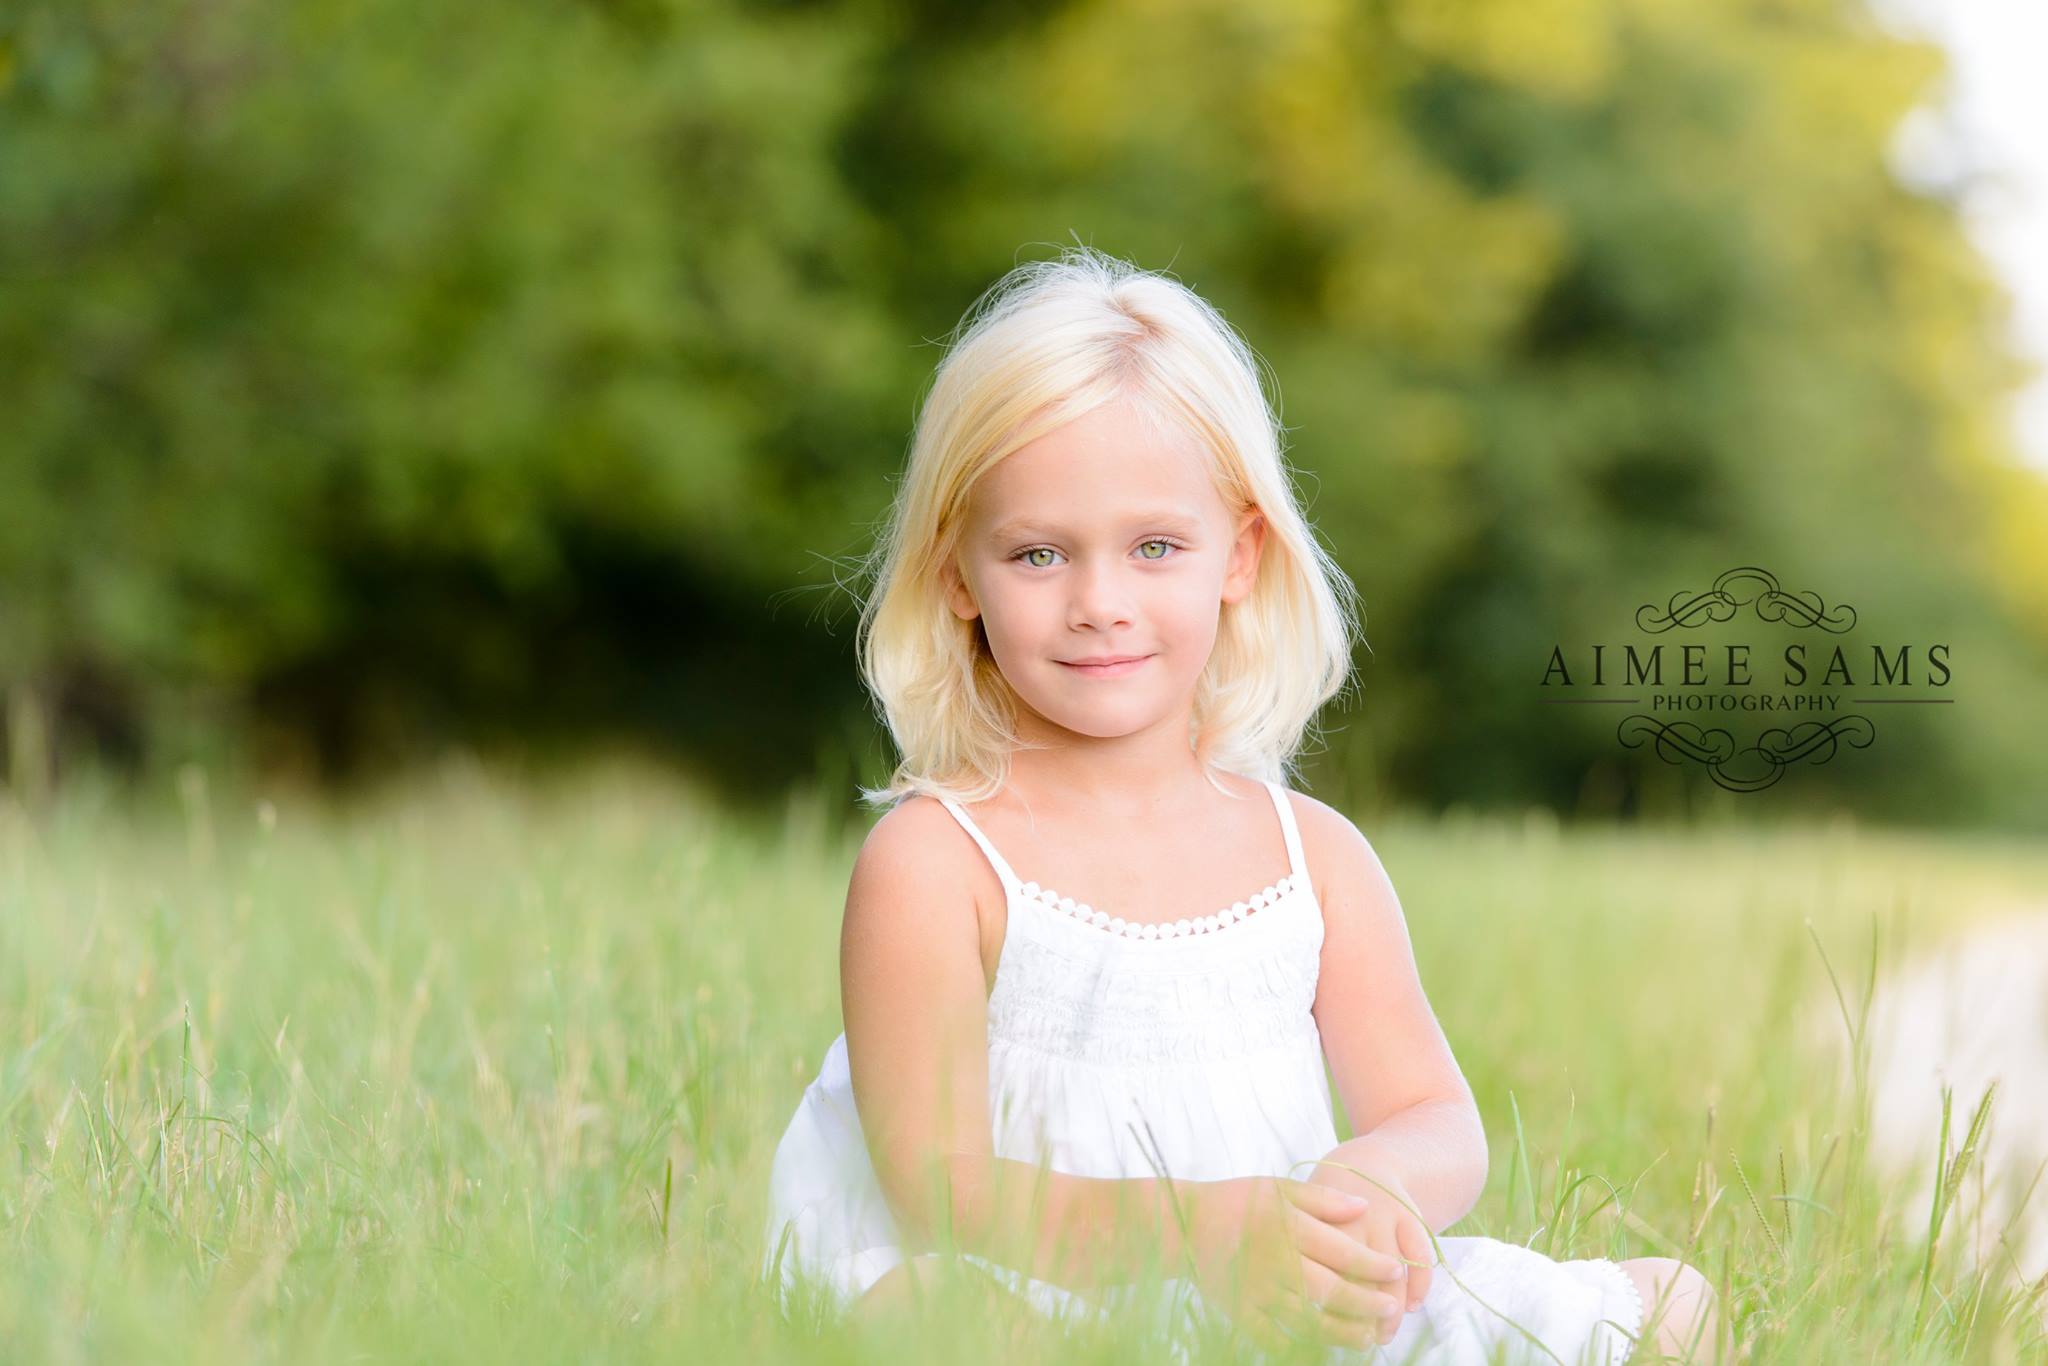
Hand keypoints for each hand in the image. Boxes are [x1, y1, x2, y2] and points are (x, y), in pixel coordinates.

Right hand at [1183, 1175, 1411, 1350]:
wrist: (1183, 1225)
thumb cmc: (1236, 1201)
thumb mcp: (1279, 1187)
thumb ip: (1323, 1198)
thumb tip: (1363, 1206)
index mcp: (1288, 1227)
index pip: (1342, 1251)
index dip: (1373, 1265)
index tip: (1396, 1271)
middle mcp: (1275, 1261)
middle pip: (1332, 1291)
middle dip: (1367, 1303)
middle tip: (1391, 1308)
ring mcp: (1257, 1291)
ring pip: (1310, 1319)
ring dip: (1344, 1332)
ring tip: (1369, 1337)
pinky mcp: (1241, 1312)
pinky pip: (1276, 1338)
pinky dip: (1303, 1348)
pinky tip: (1326, 1350)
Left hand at [1305, 1155, 1434, 1346]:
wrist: (1369, 1162)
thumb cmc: (1326, 1204)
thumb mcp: (1302, 1215)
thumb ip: (1297, 1252)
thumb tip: (1291, 1310)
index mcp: (1317, 1220)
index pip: (1322, 1273)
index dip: (1329, 1308)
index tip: (1330, 1332)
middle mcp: (1351, 1217)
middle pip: (1357, 1275)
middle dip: (1363, 1314)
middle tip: (1366, 1340)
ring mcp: (1383, 1215)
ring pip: (1392, 1268)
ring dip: (1392, 1306)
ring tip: (1386, 1333)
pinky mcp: (1409, 1214)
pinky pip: (1420, 1252)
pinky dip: (1421, 1282)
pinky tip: (1414, 1305)